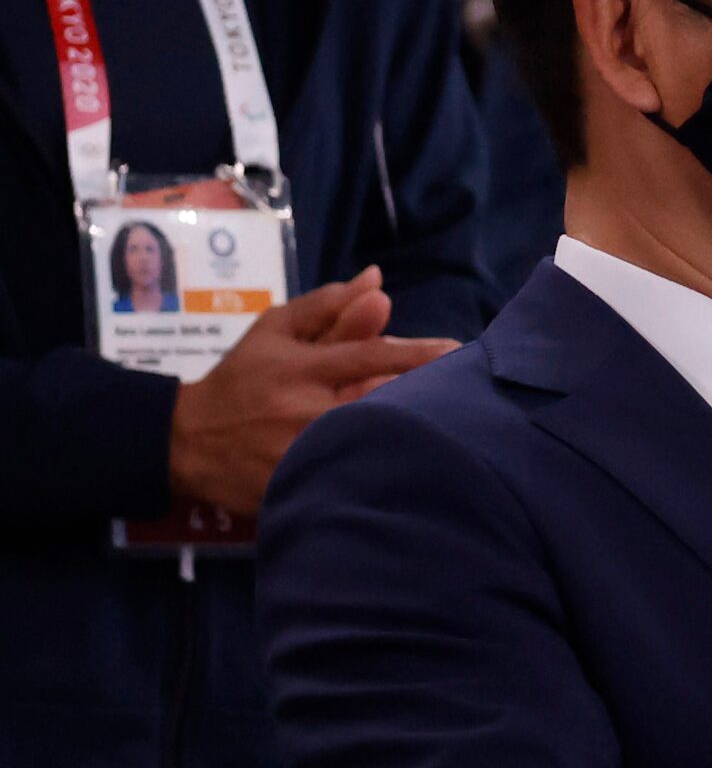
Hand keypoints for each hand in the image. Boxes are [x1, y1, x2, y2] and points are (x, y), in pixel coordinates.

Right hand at [168, 267, 457, 517]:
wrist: (187, 442)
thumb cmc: (242, 380)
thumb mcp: (275, 331)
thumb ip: (327, 307)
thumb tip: (377, 280)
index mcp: (302, 366)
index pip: (371, 356)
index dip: (418, 355)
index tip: (459, 352)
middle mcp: (305, 409)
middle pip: (380, 404)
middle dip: (425, 400)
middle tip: (469, 396)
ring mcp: (302, 452)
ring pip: (371, 444)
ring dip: (410, 436)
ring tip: (450, 432)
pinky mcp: (299, 487)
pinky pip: (350, 480)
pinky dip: (381, 473)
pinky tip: (413, 473)